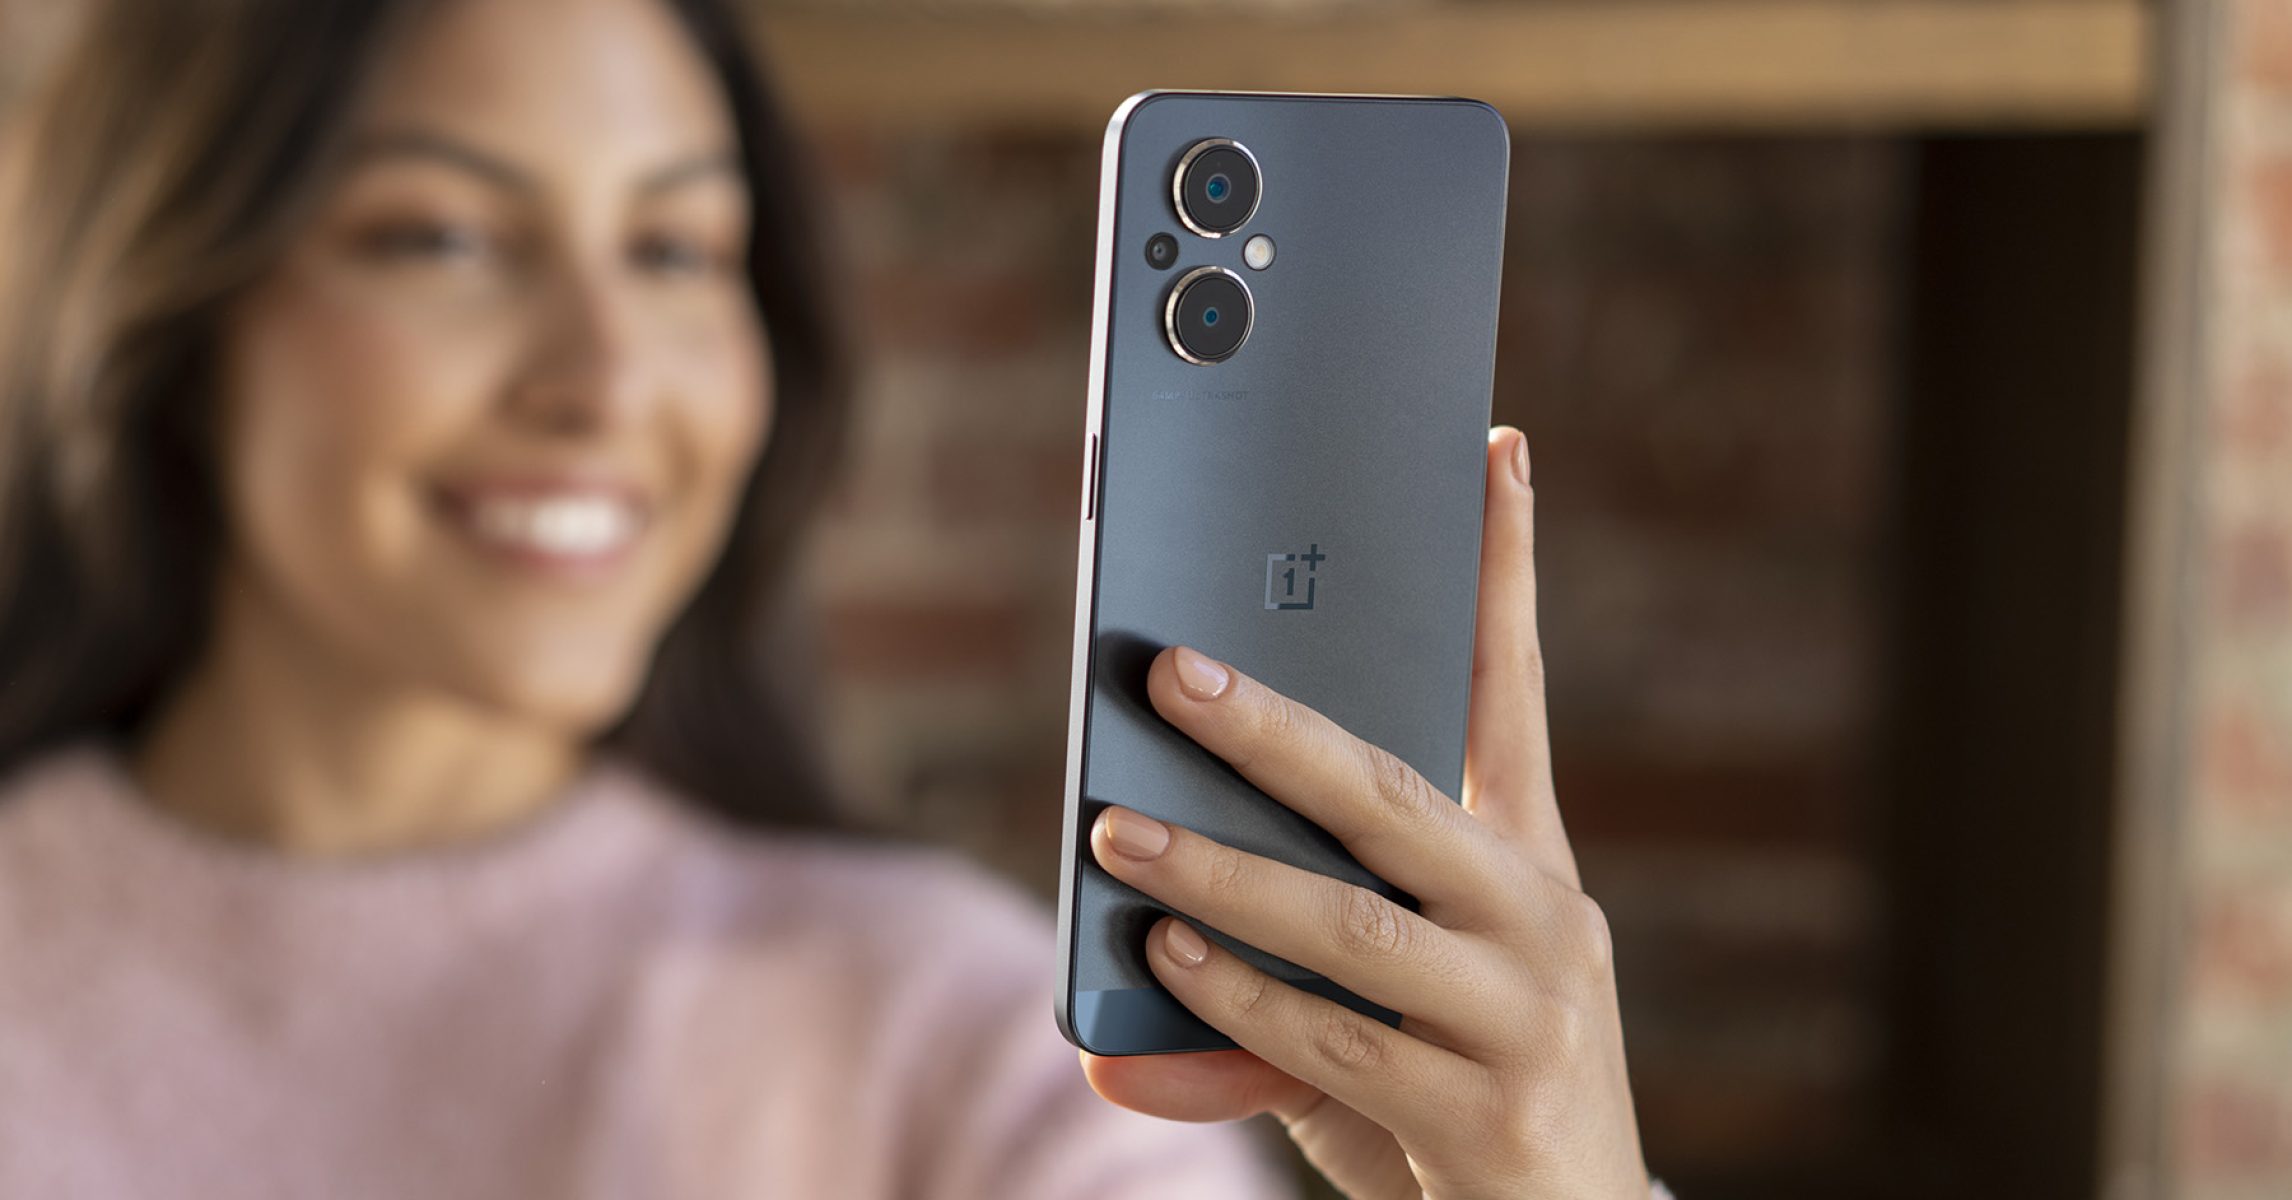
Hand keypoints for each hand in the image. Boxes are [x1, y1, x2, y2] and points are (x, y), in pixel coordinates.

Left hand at [1081, 427, 1648, 1198]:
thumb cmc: (1460, 1094)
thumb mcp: (1384, 1016)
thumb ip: (1267, 994)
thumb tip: (1108, 1024)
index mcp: (1524, 860)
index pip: (1510, 691)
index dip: (1503, 569)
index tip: (1494, 449)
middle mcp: (1540, 917)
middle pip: (1396, 793)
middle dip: (1277, 728)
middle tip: (1173, 671)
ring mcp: (1524, 1013)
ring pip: (1350, 919)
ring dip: (1221, 876)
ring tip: (1119, 838)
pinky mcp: (1487, 1110)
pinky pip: (1332, 1037)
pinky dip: (1236, 996)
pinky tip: (1164, 960)